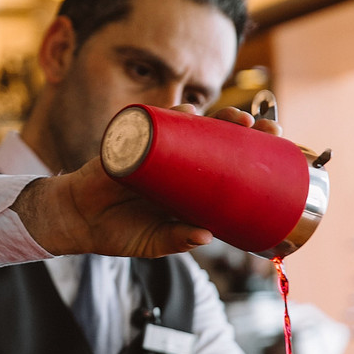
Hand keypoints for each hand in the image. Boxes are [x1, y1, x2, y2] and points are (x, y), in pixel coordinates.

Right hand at [11, 103, 282, 258]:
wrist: (76, 221)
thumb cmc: (119, 231)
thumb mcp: (153, 242)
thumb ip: (177, 241)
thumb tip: (206, 236)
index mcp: (189, 185)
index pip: (227, 163)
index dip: (252, 154)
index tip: (277, 147)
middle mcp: (176, 163)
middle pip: (215, 137)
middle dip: (243, 128)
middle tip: (264, 127)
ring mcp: (154, 150)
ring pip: (190, 127)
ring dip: (215, 118)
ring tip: (235, 118)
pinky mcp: (129, 145)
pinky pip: (151, 124)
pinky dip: (169, 115)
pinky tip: (189, 111)